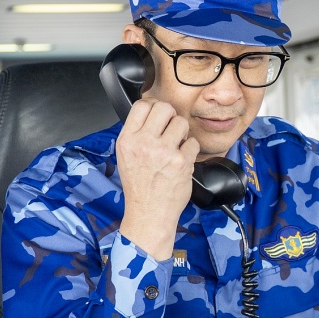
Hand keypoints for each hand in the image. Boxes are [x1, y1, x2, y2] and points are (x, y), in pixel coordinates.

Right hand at [116, 98, 199, 260]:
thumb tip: (151, 112)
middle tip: (170, 129)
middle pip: (164, 108)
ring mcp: (164, 152)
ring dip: (182, 133)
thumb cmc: (140, 185)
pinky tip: (182, 160)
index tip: (158, 115)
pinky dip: (191, 150)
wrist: (149, 212)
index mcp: (128, 140)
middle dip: (171, 116)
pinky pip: (193, 142)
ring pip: (181, 122)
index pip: (142, 105)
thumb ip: (136, 133)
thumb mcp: (125, 156)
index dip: (153, 107)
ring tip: (176, 146)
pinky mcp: (181, 161)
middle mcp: (144, 143)